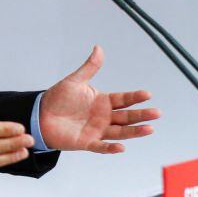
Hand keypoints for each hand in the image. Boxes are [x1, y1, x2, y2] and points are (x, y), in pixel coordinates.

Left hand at [39, 45, 158, 153]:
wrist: (40, 115)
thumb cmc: (58, 98)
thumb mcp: (75, 80)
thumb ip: (90, 67)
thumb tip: (99, 48)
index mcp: (103, 101)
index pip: (123, 99)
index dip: (135, 97)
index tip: (148, 94)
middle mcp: (103, 117)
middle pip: (127, 116)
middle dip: (142, 115)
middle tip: (157, 113)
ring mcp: (97, 130)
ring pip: (120, 132)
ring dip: (134, 132)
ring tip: (149, 129)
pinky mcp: (87, 142)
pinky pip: (101, 146)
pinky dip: (110, 148)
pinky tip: (121, 147)